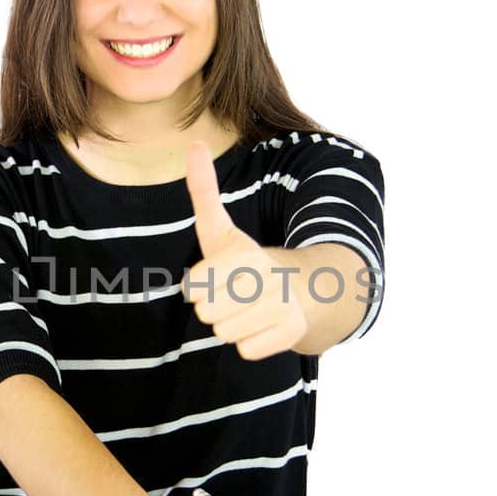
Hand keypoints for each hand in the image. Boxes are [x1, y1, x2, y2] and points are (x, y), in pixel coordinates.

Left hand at [184, 141, 307, 359]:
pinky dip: (253, 342)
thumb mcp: (222, 228)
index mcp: (243, 254)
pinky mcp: (291, 332)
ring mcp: (280, 306)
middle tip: (236, 294)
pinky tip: (264, 325)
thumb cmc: (248, 260)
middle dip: (216, 308)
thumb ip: (204, 191)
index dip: (199, 285)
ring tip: (250, 308)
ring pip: (224, 334)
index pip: (191, 289)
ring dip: (233, 326)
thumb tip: (193, 144)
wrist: (305, 286)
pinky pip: (246, 350)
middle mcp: (264, 279)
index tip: (218, 275)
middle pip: (206, 315)